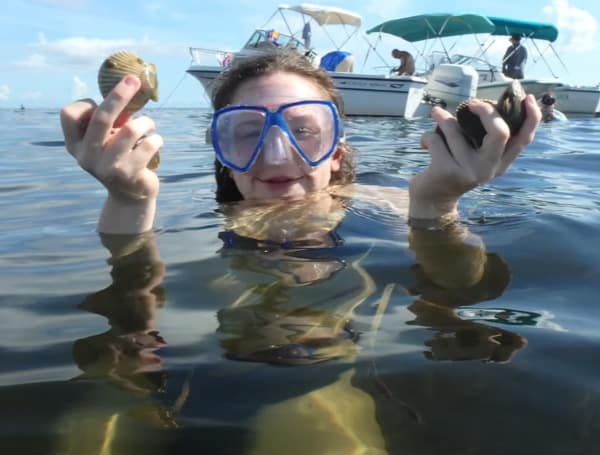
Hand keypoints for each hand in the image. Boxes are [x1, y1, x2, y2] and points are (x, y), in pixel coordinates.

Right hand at [60, 75, 162, 202]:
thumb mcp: (107, 139)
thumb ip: (109, 120)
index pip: (69, 114)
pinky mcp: (129, 175)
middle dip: (119, 95)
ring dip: (146, 122)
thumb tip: (128, 84)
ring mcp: (107, 167)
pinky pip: (149, 144)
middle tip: (134, 79)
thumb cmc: (119, 158)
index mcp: (75, 144)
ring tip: (150, 125)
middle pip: (101, 117)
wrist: (130, 196)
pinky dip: (157, 138)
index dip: (86, 104)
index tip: (100, 105)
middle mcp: (86, 156)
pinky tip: (156, 142)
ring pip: (131, 129)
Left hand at [409, 94, 540, 219]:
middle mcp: (488, 169)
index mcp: (501, 164)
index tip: (527, 98)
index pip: (524, 139)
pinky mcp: (446, 170)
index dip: (531, 117)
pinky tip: (424, 143)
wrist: (432, 200)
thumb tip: (484, 103)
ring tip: (437, 115)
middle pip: (500, 132)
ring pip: (455, 130)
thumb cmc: (454, 169)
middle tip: (471, 103)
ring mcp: (468, 171)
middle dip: (486, 110)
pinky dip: (427, 136)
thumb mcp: (475, 158)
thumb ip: (484, 138)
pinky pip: (435, 139)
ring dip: (443, 119)